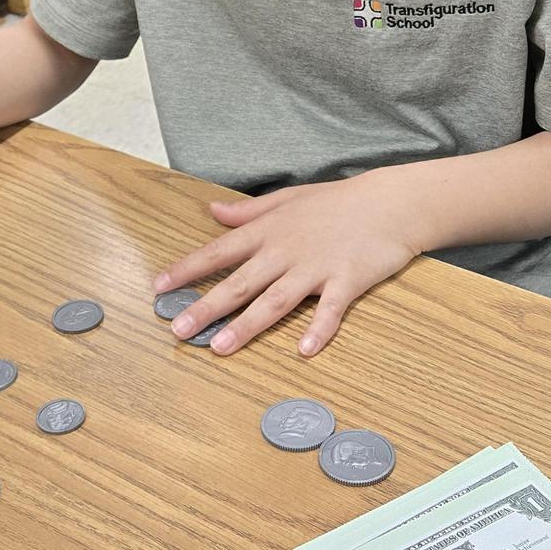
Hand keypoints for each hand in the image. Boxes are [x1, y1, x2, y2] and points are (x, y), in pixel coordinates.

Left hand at [155, 172, 421, 356]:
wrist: (390, 202)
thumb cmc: (338, 201)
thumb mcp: (288, 199)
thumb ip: (249, 212)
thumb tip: (212, 212)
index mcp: (270, 231)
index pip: (219, 251)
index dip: (188, 269)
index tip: (160, 287)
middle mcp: (286, 250)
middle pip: (240, 283)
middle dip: (207, 306)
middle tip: (178, 329)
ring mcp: (316, 267)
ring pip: (275, 301)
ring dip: (246, 325)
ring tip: (220, 347)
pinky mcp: (347, 281)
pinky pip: (330, 310)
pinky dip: (318, 329)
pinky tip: (304, 350)